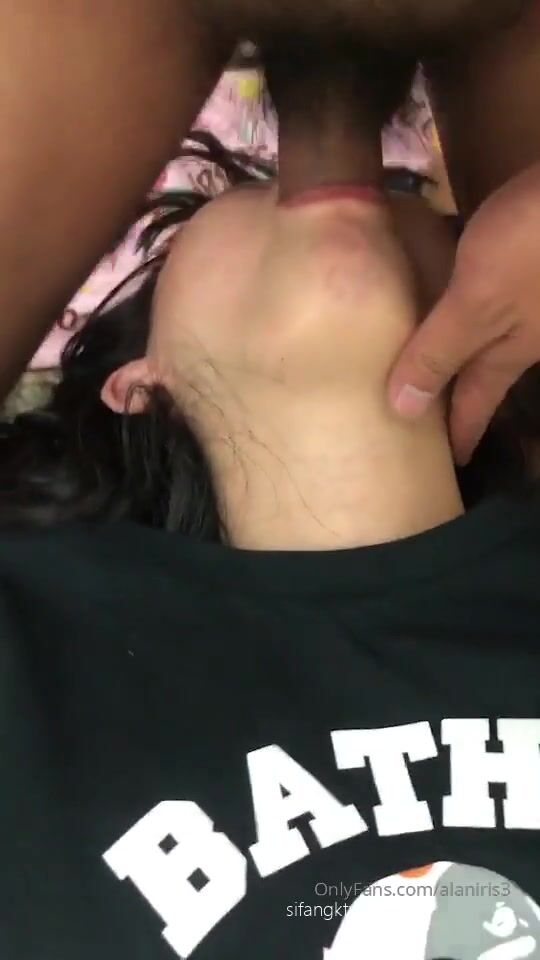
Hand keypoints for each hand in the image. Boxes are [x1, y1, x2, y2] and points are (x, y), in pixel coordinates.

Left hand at [388, 162, 539, 464]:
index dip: (462, 431)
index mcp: (511, 348)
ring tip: (437, 357)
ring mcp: (531, 295)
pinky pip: (492, 291)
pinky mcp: (528, 256)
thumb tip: (402, 410)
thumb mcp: (477, 304)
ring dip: (465, 347)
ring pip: (492, 331)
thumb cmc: (532, 244)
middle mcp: (526, 329)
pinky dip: (467, 300)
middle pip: (488, 369)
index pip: (478, 400)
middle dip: (463, 393)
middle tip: (435, 417)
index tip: (451, 463)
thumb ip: (441, 349)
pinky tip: (452, 285)